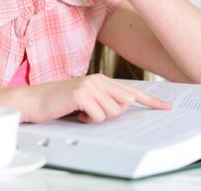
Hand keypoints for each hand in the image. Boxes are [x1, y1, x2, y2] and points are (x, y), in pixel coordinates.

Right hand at [17, 74, 169, 122]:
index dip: (151, 100)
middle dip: (113, 113)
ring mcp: (91, 85)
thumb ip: (105, 102)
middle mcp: (99, 80)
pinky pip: (99, 116)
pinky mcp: (82, 94)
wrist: (34, 101)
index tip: (166, 107)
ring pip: (113, 112)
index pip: (132, 91)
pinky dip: (88, 120)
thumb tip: (124, 107)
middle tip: (91, 113)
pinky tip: (76, 114)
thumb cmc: (59, 103)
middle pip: (125, 103)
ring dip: (97, 118)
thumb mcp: (86, 101)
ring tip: (81, 112)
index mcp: (102, 80)